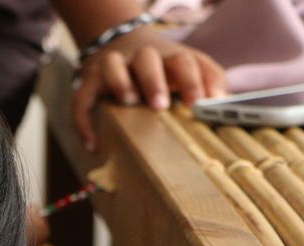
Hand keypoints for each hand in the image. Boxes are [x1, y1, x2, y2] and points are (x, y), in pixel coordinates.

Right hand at [74, 27, 226, 151]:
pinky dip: (84, 121)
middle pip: (147, 59)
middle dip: (154, 81)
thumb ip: (208, 78)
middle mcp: (140, 56)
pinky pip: (81, 98)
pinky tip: (93, 145)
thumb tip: (221, 100)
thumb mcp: (188, 67)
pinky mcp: (90, 81)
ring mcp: (113, 66)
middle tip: (160, 105)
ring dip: (120, 82)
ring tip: (127, 102)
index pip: (182, 60)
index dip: (191, 80)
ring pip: (112, 66)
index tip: (198, 102)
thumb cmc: (163, 68)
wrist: (121, 43)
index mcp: (168, 55)